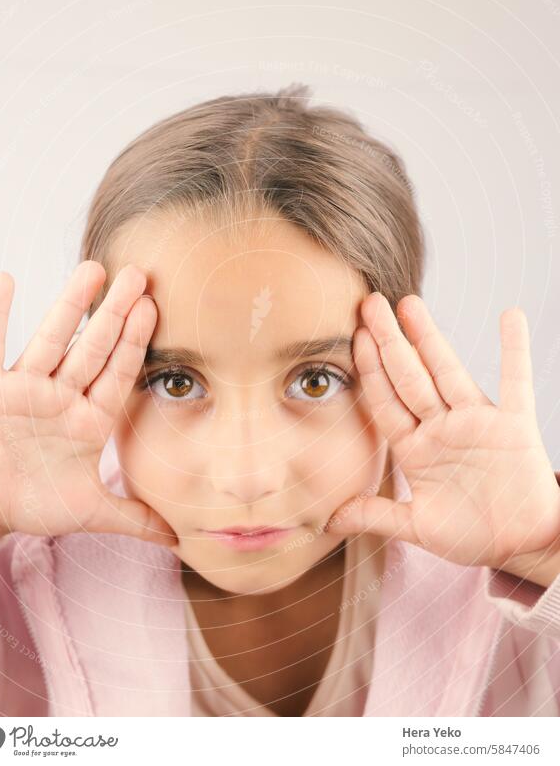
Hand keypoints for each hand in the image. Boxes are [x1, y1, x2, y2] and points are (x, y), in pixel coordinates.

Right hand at [0, 261, 176, 545]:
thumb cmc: (33, 503)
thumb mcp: (89, 512)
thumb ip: (133, 518)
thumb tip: (179, 537)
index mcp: (88, 420)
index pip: (118, 375)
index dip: (136, 343)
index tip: (154, 309)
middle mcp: (61, 397)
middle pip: (92, 348)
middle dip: (114, 314)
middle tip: (139, 275)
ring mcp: (24, 389)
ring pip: (50, 340)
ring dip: (68, 305)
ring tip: (92, 270)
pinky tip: (5, 280)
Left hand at [324, 292, 559, 569]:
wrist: (521, 544)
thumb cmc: (471, 533)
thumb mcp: (417, 526)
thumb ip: (376, 516)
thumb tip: (327, 521)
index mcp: (415, 449)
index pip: (385, 402)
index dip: (369, 371)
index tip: (353, 338)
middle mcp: (441, 428)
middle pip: (409, 377)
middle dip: (388, 342)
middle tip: (369, 304)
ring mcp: (476, 423)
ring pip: (448, 372)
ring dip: (430, 338)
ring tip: (410, 303)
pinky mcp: (515, 428)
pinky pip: (515, 383)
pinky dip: (515, 350)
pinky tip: (510, 317)